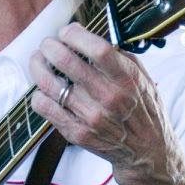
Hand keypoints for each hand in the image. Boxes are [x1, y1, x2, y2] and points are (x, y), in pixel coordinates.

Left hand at [29, 23, 184, 184]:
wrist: (146, 152)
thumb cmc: (143, 110)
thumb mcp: (143, 78)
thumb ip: (120, 57)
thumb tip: (91, 37)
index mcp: (127, 80)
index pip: (97, 49)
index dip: (75, 35)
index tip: (67, 32)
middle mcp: (108, 98)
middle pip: (66, 61)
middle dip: (50, 47)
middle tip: (48, 45)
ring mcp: (90, 117)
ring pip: (49, 83)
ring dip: (38, 66)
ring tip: (38, 61)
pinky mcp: (77, 132)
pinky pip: (45, 107)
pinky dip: (38, 94)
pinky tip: (43, 89)